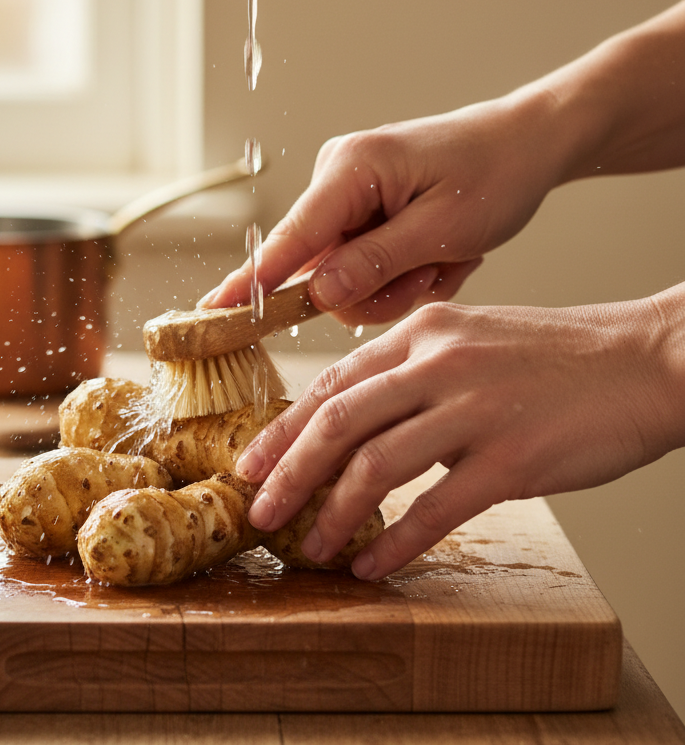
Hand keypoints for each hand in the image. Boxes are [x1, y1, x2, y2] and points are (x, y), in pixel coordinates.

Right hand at [201, 93, 573, 325]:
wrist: (528, 144)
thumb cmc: (495, 174)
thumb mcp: (442, 229)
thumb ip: (375, 264)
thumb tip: (316, 294)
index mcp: (351, 170)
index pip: (289, 238)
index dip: (252, 281)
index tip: (211, 314)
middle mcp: (337, 178)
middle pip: (322, 268)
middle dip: (378, 287)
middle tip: (434, 271)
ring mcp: (347, 194)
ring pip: (347, 275)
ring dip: (398, 281)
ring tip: (444, 256)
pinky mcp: (362, 209)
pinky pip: (365, 263)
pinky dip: (404, 270)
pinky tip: (439, 252)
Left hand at [236, 291, 684, 578]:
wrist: (643, 360)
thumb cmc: (555, 356)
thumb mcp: (470, 339)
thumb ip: (413, 371)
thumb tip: (361, 419)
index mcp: (421, 333)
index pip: (332, 383)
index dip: (284, 428)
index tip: (253, 462)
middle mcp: (436, 363)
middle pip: (336, 422)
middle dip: (288, 472)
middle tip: (258, 510)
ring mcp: (472, 409)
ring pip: (374, 466)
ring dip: (332, 514)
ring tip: (309, 546)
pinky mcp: (510, 458)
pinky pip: (434, 508)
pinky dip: (396, 542)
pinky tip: (374, 564)